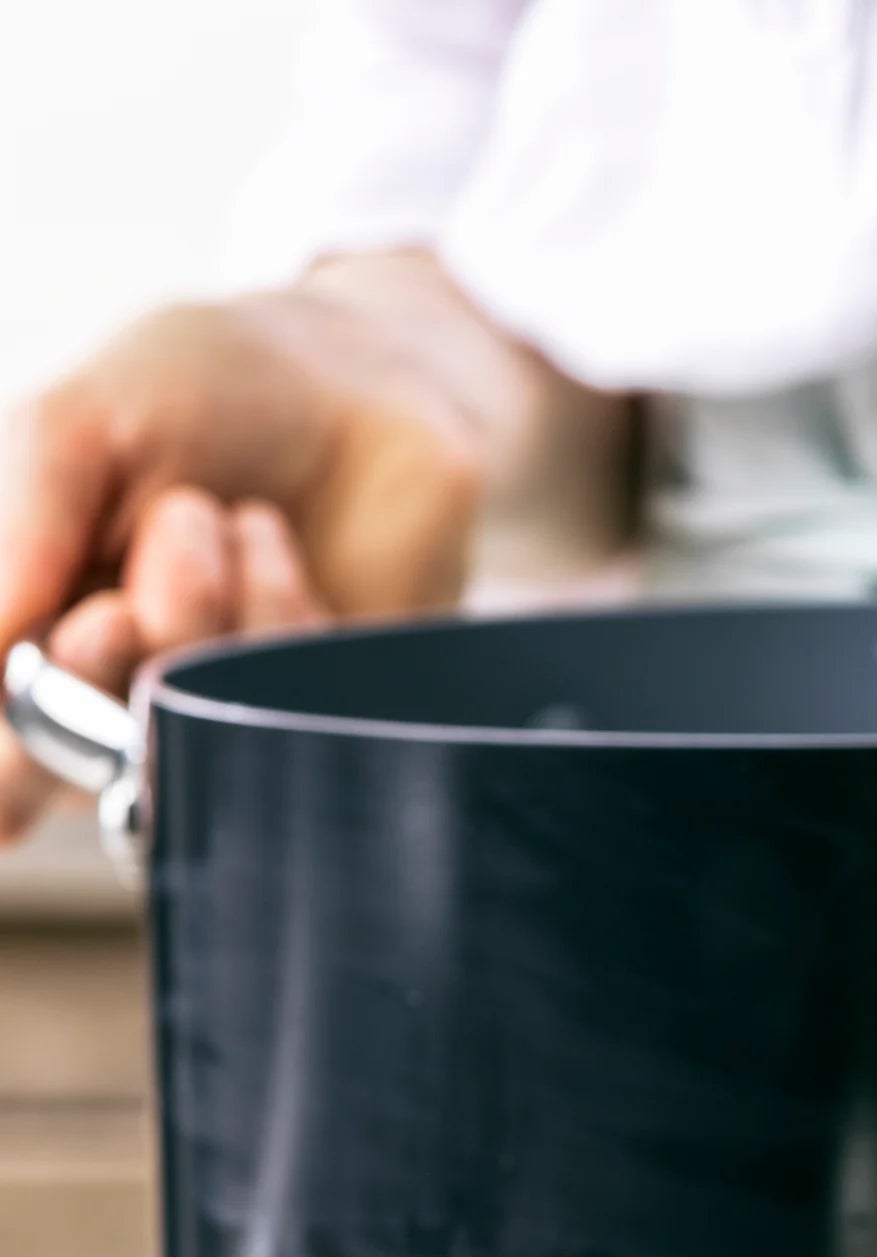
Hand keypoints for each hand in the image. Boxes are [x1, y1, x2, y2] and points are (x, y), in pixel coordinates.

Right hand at [0, 284, 489, 840]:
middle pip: (79, 771)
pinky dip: (271, 613)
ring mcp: (223, 711)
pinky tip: (267, 541)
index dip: (17, 739)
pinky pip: (288, 711)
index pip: (5, 755)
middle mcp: (117, 694)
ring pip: (189, 732)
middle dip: (96, 680)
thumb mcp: (70, 430)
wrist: (355, 378)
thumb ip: (14, 533)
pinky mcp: (325, 710)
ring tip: (204, 515)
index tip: (76, 628)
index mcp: (30, 637)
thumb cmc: (193, 394)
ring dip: (189, 614)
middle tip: (117, 606)